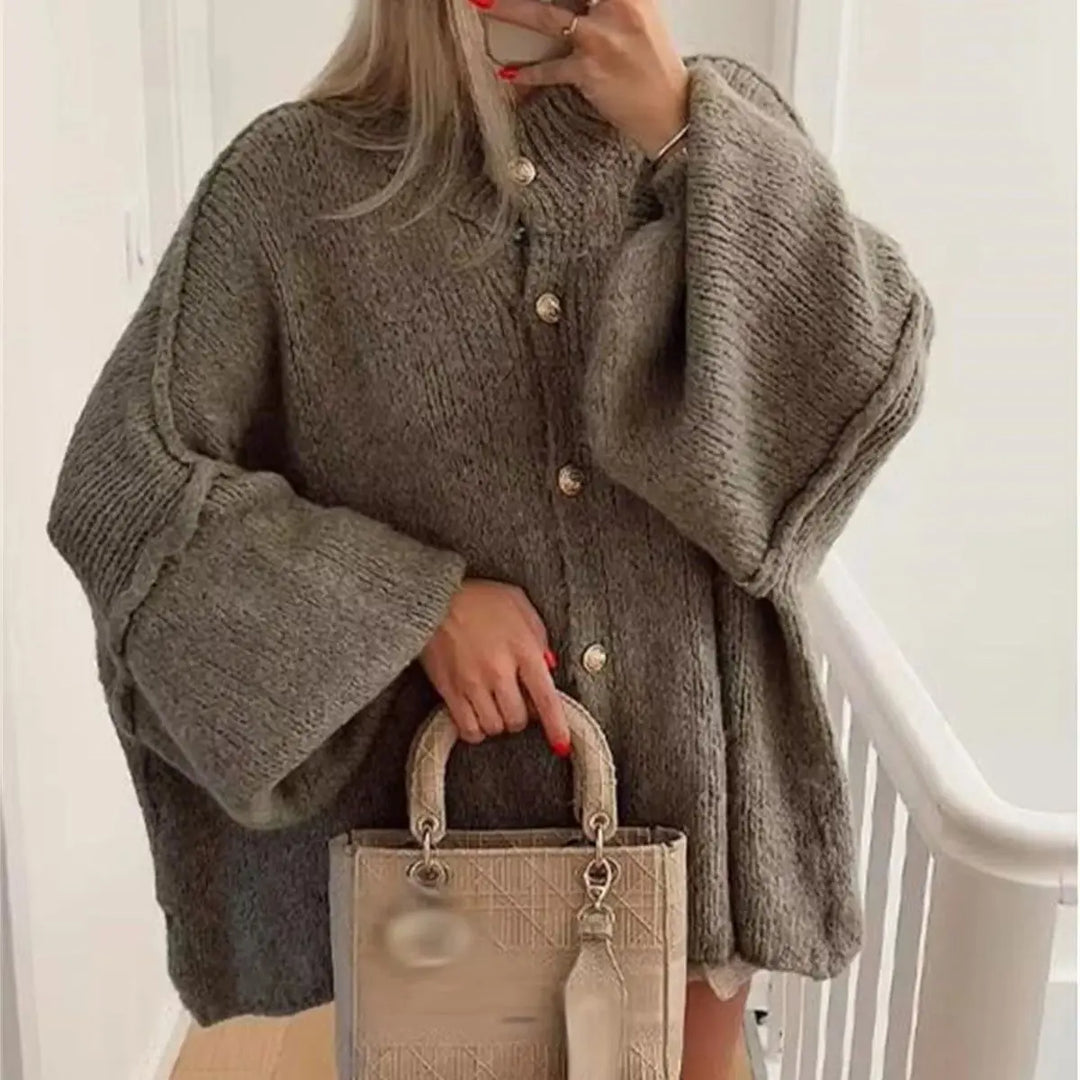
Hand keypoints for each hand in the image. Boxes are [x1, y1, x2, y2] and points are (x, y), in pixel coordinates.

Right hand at [420, 578, 571, 753]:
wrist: (432, 597)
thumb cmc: (477, 598)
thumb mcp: (519, 605)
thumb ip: (539, 635)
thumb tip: (548, 667)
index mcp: (522, 649)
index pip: (546, 698)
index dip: (556, 727)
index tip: (561, 743)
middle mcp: (498, 670)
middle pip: (519, 719)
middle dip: (523, 715)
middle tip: (518, 702)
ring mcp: (472, 683)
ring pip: (494, 727)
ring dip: (499, 722)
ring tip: (496, 705)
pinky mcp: (449, 691)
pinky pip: (468, 728)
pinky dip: (476, 729)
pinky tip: (477, 714)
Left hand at [473, 0, 689, 157]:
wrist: (669, 111)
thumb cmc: (654, 65)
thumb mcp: (642, 15)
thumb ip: (610, 2)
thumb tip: (580, 3)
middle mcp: (618, 8)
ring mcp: (601, 40)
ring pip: (545, 17)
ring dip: (509, 10)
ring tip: (484, 5)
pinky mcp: (590, 73)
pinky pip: (549, 70)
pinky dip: (527, 73)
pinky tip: (508, 72)